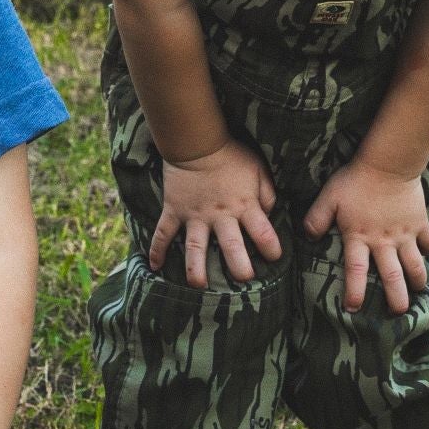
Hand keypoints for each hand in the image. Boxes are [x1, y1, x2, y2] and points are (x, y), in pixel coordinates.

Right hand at [148, 139, 282, 286]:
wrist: (196, 141)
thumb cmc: (231, 155)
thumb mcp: (258, 170)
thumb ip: (267, 194)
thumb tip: (269, 215)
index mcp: (244, 206)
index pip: (263, 233)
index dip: (272, 248)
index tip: (274, 258)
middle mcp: (220, 215)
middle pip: (231, 247)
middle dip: (239, 267)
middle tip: (243, 279)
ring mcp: (194, 216)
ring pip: (195, 247)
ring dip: (196, 269)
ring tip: (198, 286)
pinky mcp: (174, 211)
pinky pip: (163, 233)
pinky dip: (156, 249)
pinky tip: (154, 267)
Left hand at [303, 158, 428, 313]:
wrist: (388, 163)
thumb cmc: (355, 180)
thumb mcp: (329, 197)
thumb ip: (316, 219)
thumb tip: (307, 236)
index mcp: (360, 237)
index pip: (356, 272)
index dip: (355, 292)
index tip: (354, 308)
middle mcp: (384, 241)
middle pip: (393, 277)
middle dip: (397, 298)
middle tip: (399, 313)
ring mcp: (405, 234)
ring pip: (415, 265)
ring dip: (417, 280)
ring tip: (418, 291)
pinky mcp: (420, 223)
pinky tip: (426, 254)